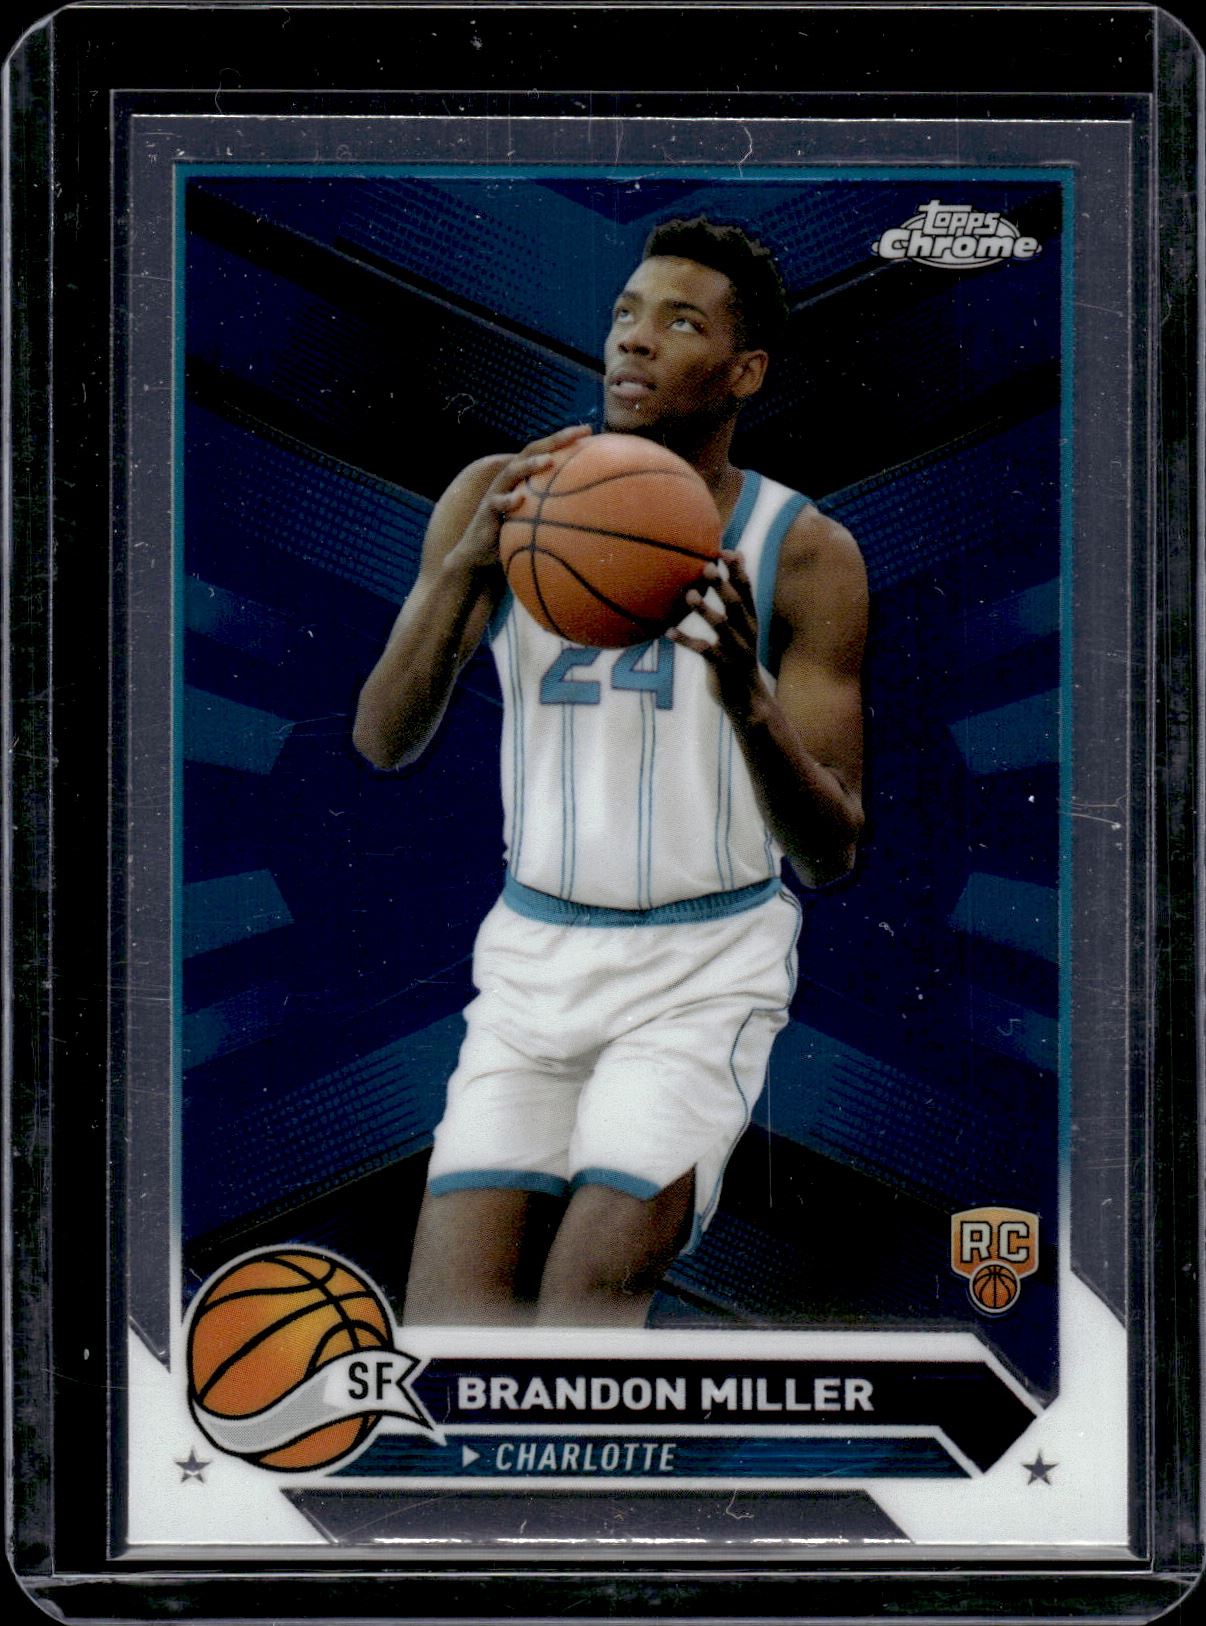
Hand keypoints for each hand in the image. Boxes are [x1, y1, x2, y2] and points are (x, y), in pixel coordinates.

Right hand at [445, 424, 592, 574]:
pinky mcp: (487, 510)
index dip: (565, 438)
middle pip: (531, 451)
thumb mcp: (537, 513)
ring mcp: (498, 491)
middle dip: (554, 441)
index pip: (546, 449)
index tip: (589, 429)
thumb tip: (592, 503)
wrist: (480, 549)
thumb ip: (557, 503)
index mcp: (524, 475)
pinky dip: (508, 501)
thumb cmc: (515, 529)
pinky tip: (520, 500)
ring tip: (549, 461)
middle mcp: (511, 477)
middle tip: (576, 434)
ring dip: (530, 465)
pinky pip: (497, 504)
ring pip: (513, 472)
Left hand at [669, 549, 763, 708]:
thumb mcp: (740, 631)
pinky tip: (669, 632)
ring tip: (689, 595)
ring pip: (721, 627)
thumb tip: (724, 571)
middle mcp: (746, 632)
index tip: (726, 551)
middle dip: (722, 586)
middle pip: (736, 605)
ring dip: (705, 610)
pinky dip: (686, 640)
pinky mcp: (723, 667)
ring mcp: (736, 650)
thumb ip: (734, 604)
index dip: (737, 571)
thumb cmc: (736, 657)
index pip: (746, 591)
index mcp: (750, 621)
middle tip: (706, 568)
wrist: (747, 699)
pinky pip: (703, 651)